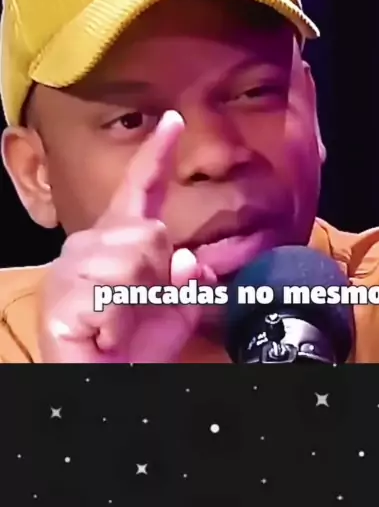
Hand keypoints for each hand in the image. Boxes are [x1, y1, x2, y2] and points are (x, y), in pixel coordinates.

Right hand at [39, 110, 214, 362]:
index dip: (157, 154)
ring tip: (120, 323)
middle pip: (151, 231)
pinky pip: (116, 288)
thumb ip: (191, 280)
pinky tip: (106, 334)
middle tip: (138, 311)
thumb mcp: (178, 312)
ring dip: (142, 299)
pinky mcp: (59, 293)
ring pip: (138, 255)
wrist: (107, 386)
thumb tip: (187, 259)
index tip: (173, 120)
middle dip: (160, 276)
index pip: (141, 189)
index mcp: (120, 240)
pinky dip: (122, 319)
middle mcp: (90, 243)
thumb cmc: (135, 348)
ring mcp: (71, 266)